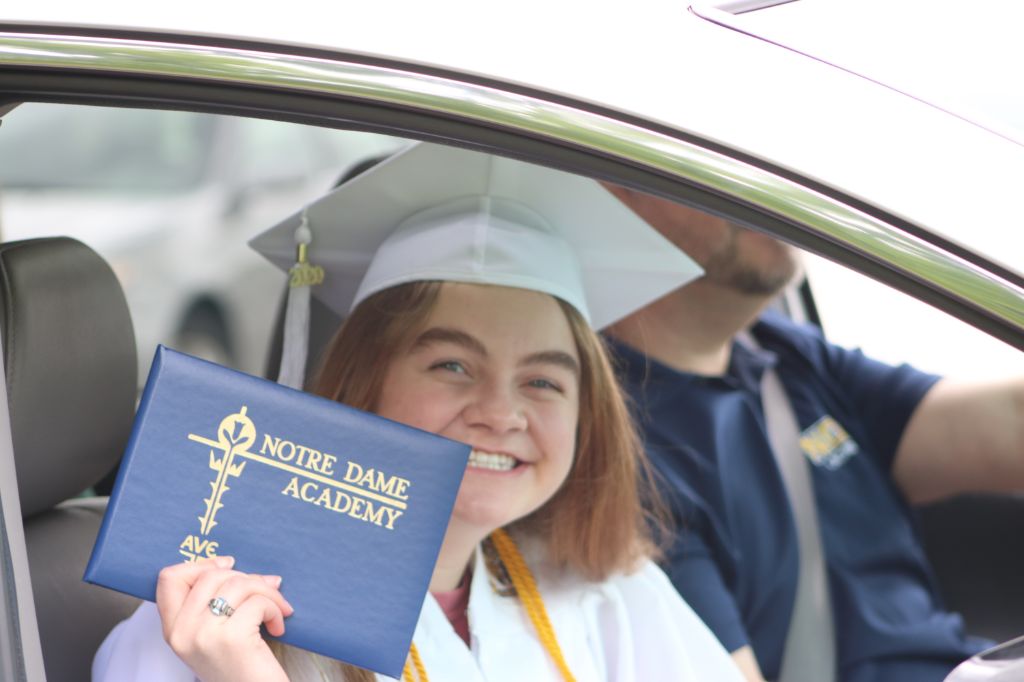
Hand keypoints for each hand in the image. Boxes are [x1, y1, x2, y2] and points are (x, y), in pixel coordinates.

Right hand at [156, 556, 293, 681]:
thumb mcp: (213, 635)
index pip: (169, 578)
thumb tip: (231, 562)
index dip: (201, 564)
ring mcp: (203, 635)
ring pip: (238, 583)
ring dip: (267, 592)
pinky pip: (258, 602)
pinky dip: (275, 608)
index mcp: (173, 630)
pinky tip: (278, 626)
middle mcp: (181, 633)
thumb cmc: (240, 665)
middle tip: (268, 591)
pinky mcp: (231, 638)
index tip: (230, 565)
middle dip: (247, 577)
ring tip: (278, 609)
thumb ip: (210, 603)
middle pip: (211, 575)